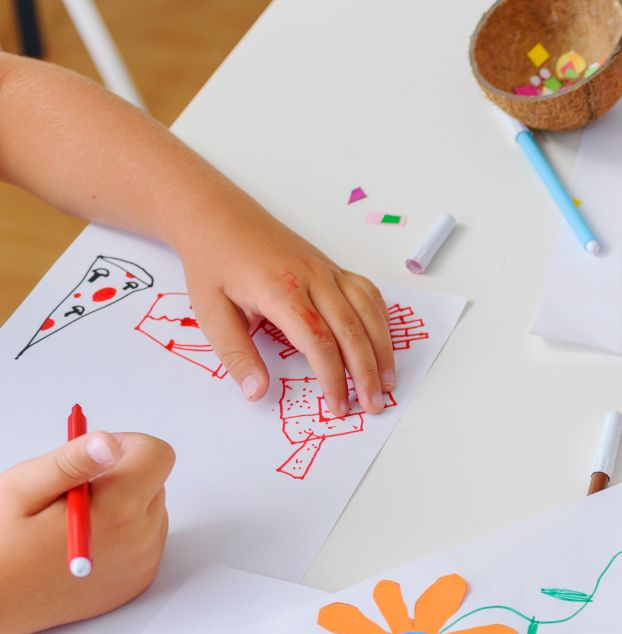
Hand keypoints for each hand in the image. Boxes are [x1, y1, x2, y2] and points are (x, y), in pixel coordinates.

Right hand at [0, 432, 173, 633]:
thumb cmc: (1, 544)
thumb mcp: (24, 489)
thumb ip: (73, 461)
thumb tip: (110, 442)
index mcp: (118, 511)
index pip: (157, 455)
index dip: (125, 445)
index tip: (91, 456)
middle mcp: (141, 540)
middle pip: (155, 482)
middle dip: (119, 475)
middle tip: (72, 492)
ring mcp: (143, 564)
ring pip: (151, 510)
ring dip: (122, 504)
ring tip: (73, 520)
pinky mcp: (139, 580)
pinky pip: (146, 540)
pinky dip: (123, 531)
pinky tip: (85, 540)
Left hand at [177, 205, 393, 417]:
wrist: (219, 217)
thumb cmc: (214, 264)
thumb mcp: (210, 312)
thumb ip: (236, 354)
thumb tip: (256, 393)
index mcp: (281, 291)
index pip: (318, 342)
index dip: (333, 378)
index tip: (338, 406)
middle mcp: (312, 278)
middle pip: (352, 331)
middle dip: (366, 372)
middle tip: (374, 404)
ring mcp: (327, 271)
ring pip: (368, 313)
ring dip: (383, 350)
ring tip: (388, 382)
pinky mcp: (333, 268)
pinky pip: (368, 294)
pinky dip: (382, 320)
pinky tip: (383, 343)